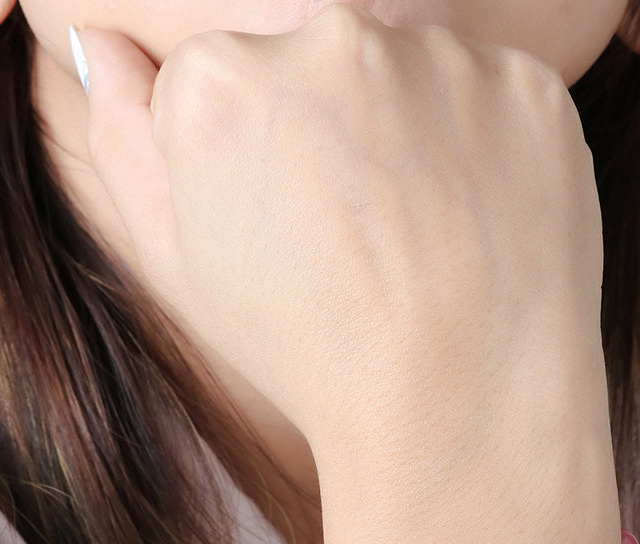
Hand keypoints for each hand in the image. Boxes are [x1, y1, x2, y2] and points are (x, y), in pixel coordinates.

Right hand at [79, 6, 605, 470]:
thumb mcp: (187, 268)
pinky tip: (482, 227)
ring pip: (414, 72)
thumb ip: (127, 141)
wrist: (460, 410)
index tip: (294, 225)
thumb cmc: (314, 354)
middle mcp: (328, 37)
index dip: (260, 158)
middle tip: (370, 233)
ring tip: (429, 239)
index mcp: (220, 82)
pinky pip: (497, 98)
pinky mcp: (530, 90)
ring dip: (416, 133)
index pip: (227, 74)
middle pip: (319, 57)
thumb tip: (109, 45)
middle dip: (335, 129)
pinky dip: (492, 150)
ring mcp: (442, 59)